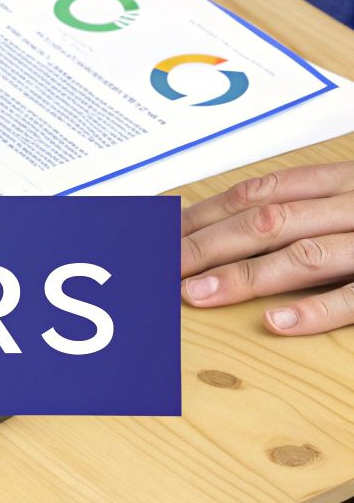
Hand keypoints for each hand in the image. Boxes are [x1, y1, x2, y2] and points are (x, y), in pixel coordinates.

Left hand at [180, 163, 353, 333]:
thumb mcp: (349, 197)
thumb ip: (302, 206)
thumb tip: (228, 225)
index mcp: (338, 182)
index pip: (257, 195)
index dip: (207, 215)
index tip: (165, 236)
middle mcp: (352, 207)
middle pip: (268, 222)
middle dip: (210, 244)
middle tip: (167, 267)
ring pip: (304, 256)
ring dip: (245, 276)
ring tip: (198, 293)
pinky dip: (315, 309)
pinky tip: (275, 320)